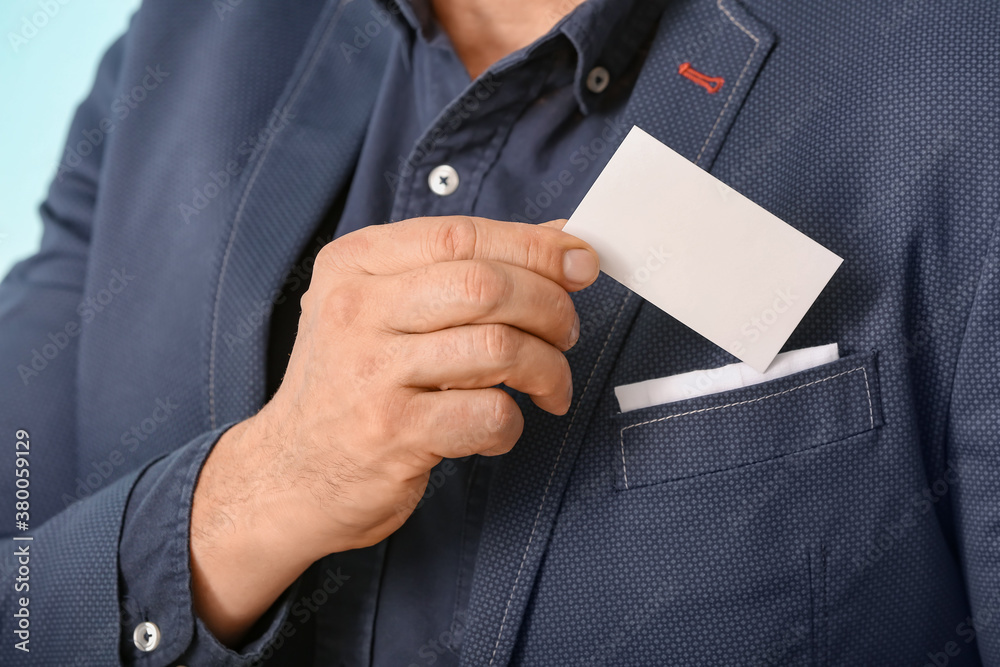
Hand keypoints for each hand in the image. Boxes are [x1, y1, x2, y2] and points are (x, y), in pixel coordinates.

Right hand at [190, 216, 599, 644]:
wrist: (288, 474)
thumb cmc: (349, 384)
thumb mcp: (380, 308)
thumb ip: (457, 270)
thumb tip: (557, 241)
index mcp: (355, 264)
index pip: (461, 235)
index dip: (535, 246)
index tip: (580, 263)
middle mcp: (357, 310)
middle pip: (488, 286)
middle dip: (551, 308)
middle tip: (565, 334)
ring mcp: (371, 372)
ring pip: (499, 348)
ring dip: (546, 369)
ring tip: (547, 386)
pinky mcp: (392, 432)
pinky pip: (489, 414)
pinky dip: (513, 423)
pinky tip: (497, 428)